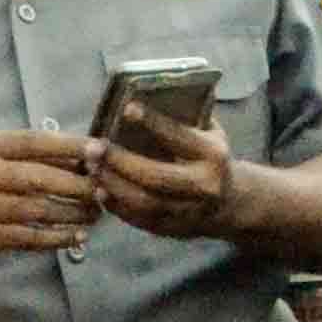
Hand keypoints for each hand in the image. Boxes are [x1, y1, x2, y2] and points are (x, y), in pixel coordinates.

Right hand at [0, 130, 103, 263]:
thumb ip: (25, 158)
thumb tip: (79, 158)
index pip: (36, 141)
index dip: (71, 146)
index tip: (101, 150)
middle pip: (43, 178)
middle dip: (80, 185)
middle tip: (105, 190)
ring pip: (41, 209)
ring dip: (74, 213)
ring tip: (96, 214)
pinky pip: (32, 237)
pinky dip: (59, 238)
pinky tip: (77, 237)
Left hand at [95, 115, 246, 241]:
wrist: (229, 203)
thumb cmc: (210, 158)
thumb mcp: (210, 134)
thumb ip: (187, 117)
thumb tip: (153, 92)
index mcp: (213, 156)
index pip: (180, 138)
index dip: (153, 123)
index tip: (127, 109)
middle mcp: (203, 186)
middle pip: (155, 176)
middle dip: (120, 161)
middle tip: (94, 146)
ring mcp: (187, 212)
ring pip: (142, 201)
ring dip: (112, 183)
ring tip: (92, 166)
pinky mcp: (171, 229)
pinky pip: (137, 219)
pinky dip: (114, 203)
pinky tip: (99, 187)